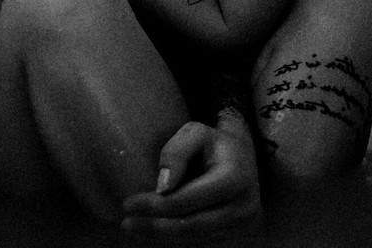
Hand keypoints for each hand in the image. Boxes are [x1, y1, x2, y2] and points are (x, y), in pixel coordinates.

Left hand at [121, 121, 261, 241]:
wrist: (244, 156)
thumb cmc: (214, 142)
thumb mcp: (194, 133)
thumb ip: (176, 152)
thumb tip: (161, 187)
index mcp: (234, 178)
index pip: (186, 201)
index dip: (154, 206)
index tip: (127, 203)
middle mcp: (243, 206)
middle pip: (189, 225)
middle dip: (154, 226)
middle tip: (126, 223)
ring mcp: (243, 224)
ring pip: (195, 237)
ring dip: (162, 236)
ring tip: (136, 228)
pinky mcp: (238, 234)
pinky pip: (202, 240)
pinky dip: (177, 237)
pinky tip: (156, 230)